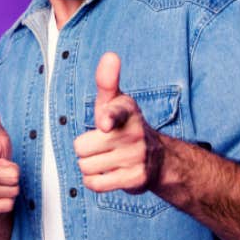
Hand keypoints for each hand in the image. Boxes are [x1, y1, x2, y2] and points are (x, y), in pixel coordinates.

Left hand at [73, 52, 164, 193]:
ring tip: (106, 158)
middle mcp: (134, 134)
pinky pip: (95, 184)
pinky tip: (107, 172)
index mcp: (127, 111)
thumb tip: (110, 55)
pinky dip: (94, 181)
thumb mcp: (116, 101)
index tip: (104, 124)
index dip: (108, 117)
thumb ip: (107, 81)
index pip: (116, 112)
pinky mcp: (135, 180)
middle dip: (85, 148)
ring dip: (90, 165)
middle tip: (102, 145)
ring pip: (86, 166)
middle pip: (81, 147)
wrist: (158, 159)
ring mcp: (136, 158)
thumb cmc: (125, 125)